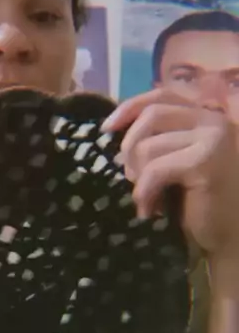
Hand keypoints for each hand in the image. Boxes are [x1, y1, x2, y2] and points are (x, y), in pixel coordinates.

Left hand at [102, 88, 238, 255]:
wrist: (230, 236)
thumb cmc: (200, 202)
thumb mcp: (175, 162)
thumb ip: (157, 140)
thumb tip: (113, 129)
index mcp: (205, 115)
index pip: (161, 95)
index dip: (130, 107)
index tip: (106, 128)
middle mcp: (213, 120)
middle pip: (151, 115)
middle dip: (130, 147)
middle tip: (130, 177)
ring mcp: (212, 139)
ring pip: (149, 146)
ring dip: (138, 178)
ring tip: (146, 199)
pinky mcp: (206, 162)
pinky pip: (155, 169)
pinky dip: (144, 192)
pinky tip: (150, 210)